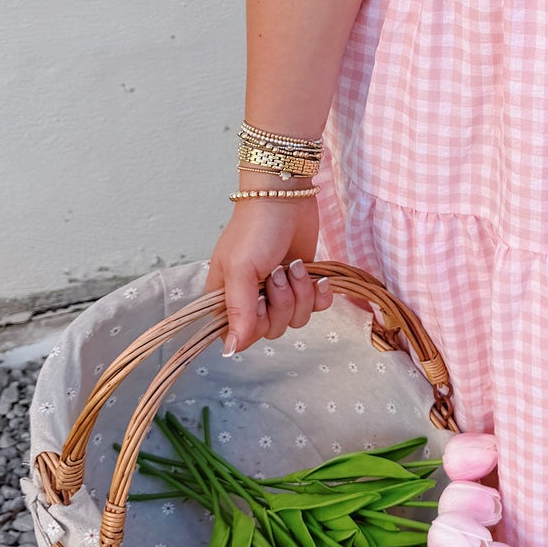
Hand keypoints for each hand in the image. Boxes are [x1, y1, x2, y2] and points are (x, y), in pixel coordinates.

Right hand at [205, 199, 334, 354]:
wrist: (286, 196)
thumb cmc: (255, 229)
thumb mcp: (240, 270)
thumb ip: (238, 311)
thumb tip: (230, 350)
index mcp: (227, 298)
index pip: (241, 336)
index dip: (255, 326)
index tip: (260, 302)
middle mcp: (252, 299)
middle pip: (272, 330)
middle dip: (282, 303)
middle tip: (278, 274)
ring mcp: (280, 291)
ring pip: (296, 319)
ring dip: (301, 293)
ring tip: (294, 266)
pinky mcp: (304, 283)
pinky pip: (317, 308)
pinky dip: (320, 294)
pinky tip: (317, 276)